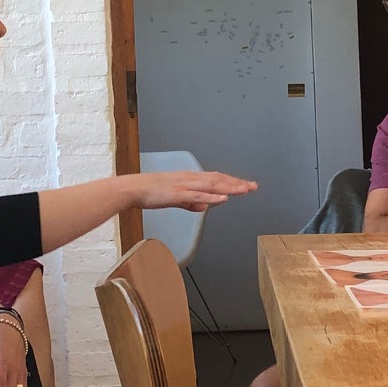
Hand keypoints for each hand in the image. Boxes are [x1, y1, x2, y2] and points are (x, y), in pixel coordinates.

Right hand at [128, 170, 256, 211]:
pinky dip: (212, 197)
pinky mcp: (178, 193)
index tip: (245, 185)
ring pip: (211, 186)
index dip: (231, 181)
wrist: (134, 189)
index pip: (215, 179)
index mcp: (190, 178)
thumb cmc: (151, 193)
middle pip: (218, 180)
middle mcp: (190, 178)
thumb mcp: (175, 198)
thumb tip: (204, 207)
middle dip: (236, 183)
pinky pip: (198, 196)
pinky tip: (223, 199)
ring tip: (244, 190)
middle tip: (253, 186)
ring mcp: (184, 185)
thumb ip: (190, 202)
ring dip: (229, 187)